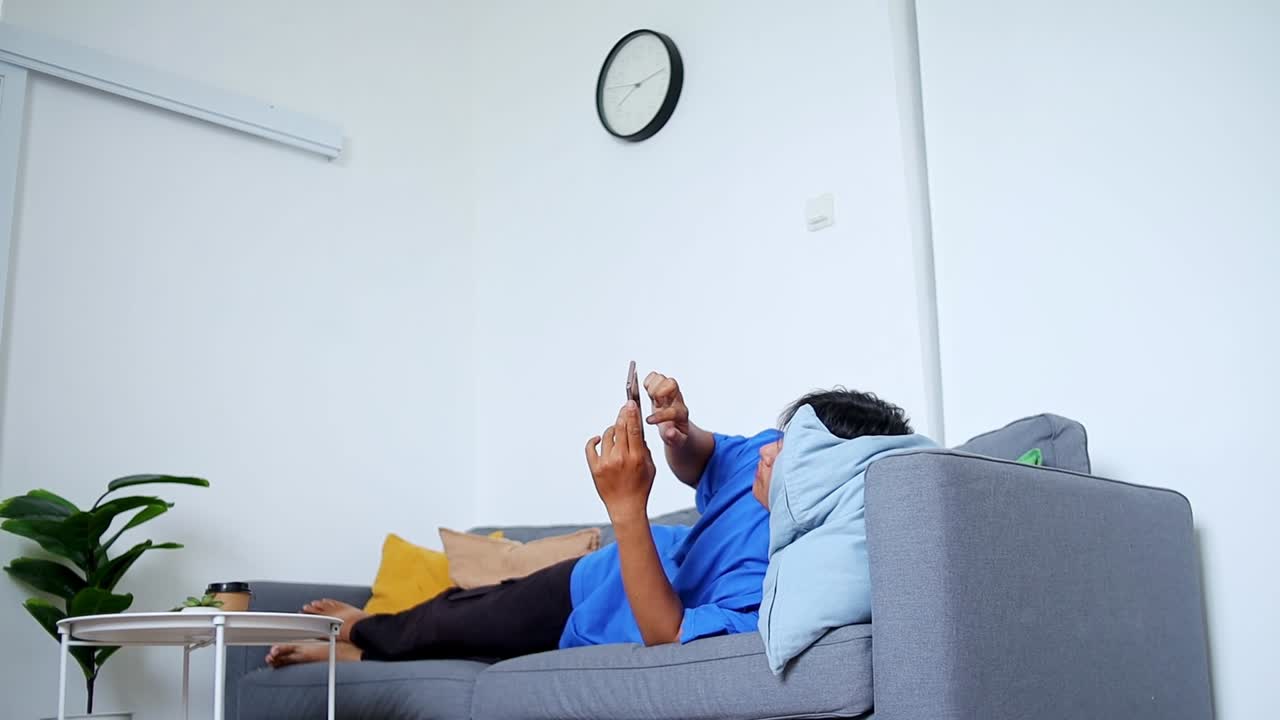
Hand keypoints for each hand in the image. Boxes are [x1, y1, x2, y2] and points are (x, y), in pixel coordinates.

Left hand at [585, 401, 656, 521]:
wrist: (626, 507)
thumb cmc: (640, 488)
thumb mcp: (650, 467)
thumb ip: (644, 449)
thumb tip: (637, 432)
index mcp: (637, 458)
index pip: (633, 429)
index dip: (631, 414)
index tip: (630, 403)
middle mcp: (620, 458)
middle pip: (619, 428)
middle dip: (622, 415)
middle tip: (624, 408)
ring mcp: (606, 463)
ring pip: (606, 435)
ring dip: (612, 430)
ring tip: (616, 431)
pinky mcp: (595, 468)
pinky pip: (590, 447)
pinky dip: (594, 440)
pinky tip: (599, 439)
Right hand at [643, 372, 690, 447]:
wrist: (676, 427)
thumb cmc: (675, 433)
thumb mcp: (677, 441)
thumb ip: (674, 437)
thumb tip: (670, 432)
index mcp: (681, 414)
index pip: (674, 410)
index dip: (660, 415)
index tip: (649, 421)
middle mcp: (676, 399)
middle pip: (672, 384)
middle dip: (659, 393)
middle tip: (655, 404)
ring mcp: (669, 392)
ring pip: (663, 378)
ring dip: (653, 387)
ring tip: (651, 398)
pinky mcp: (660, 388)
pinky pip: (655, 376)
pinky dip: (648, 381)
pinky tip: (646, 391)